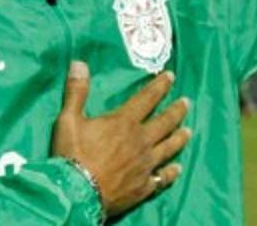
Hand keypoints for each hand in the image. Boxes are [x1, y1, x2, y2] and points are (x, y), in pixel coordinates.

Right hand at [51, 62, 191, 216]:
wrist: (77, 193)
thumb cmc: (72, 155)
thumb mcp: (68, 119)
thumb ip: (76, 91)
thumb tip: (79, 62)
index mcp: (124, 123)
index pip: (147, 98)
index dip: (160, 86)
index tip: (171, 76)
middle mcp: (141, 141)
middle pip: (165, 122)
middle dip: (176, 110)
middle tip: (187, 102)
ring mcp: (145, 165)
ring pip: (169, 148)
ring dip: (179, 138)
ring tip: (188, 131)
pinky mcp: (144, 186)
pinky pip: (163, 177)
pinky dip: (172, 172)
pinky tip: (178, 169)